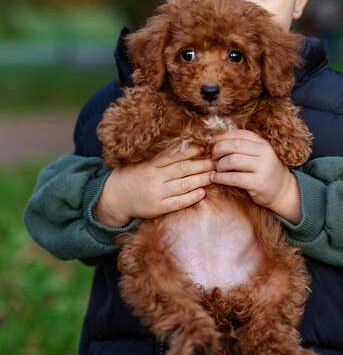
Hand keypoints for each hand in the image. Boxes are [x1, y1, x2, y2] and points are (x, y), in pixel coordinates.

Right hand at [95, 144, 214, 227]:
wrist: (114, 198)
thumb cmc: (130, 175)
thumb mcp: (140, 162)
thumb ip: (157, 156)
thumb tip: (182, 146)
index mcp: (149, 164)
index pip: (173, 156)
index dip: (190, 152)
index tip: (204, 148)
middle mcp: (154, 178)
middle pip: (182, 170)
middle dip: (201, 165)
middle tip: (216, 161)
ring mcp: (156, 194)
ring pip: (183, 185)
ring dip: (201, 180)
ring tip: (214, 175)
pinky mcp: (158, 208)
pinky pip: (178, 202)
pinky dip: (191, 197)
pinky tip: (203, 192)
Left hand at [210, 130, 301, 223]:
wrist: (282, 190)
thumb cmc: (263, 170)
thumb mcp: (258, 154)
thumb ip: (242, 146)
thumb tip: (216, 139)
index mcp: (262, 143)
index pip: (239, 134)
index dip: (222, 136)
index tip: (211, 142)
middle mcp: (264, 152)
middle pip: (234, 145)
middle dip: (218, 149)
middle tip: (212, 157)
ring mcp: (262, 167)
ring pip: (233, 160)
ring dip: (219, 164)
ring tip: (215, 168)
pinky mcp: (258, 183)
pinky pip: (234, 178)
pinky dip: (221, 177)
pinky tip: (215, 178)